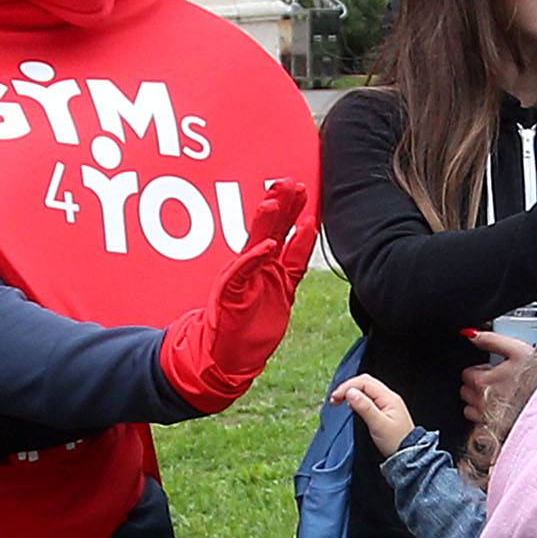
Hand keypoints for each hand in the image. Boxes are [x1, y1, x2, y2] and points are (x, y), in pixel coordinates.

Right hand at [156, 177, 310, 410]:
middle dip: (279, 204)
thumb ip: (295, 262)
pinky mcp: (230, 293)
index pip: (281, 232)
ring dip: (264, 222)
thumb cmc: (253, 325)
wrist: (228, 355)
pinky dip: (254, 259)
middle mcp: (252, 266)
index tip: (304, 188)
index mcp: (265, 265)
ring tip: (274, 200)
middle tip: (290, 181)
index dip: (293, 211)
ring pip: (252, 242)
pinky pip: (242, 272)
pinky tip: (268, 246)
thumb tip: (308, 232)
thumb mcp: (284, 289)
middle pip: (267, 229)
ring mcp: (239, 278)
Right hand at [330, 372, 414, 456]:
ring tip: (339, 401)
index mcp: (389, 398)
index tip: (335, 397)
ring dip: (351, 392)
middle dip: (348, 387)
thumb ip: (365, 407)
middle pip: (365, 383)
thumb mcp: (379, 425)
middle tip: (335, 399)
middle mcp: (389, 397)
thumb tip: (351, 393)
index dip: (347, 387)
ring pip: (366, 390)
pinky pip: (369, 398)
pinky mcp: (384, 410)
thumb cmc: (396, 442)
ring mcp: (387, 403)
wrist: (409, 454)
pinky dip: (357, 399)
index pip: (364, 382)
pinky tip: (351, 406)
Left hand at [460, 328, 532, 428]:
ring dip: (480, 404)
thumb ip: (490, 340)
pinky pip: (480, 428)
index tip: (492, 371)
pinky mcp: (494, 434)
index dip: (479, 370)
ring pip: (470, 410)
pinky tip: (502, 413)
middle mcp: (481, 403)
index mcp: (482, 382)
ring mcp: (487, 420)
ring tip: (500, 398)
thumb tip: (470, 334)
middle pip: (466, 392)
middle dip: (478, 386)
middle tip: (498, 383)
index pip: (466, 374)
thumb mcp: (517, 350)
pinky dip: (486, 421)